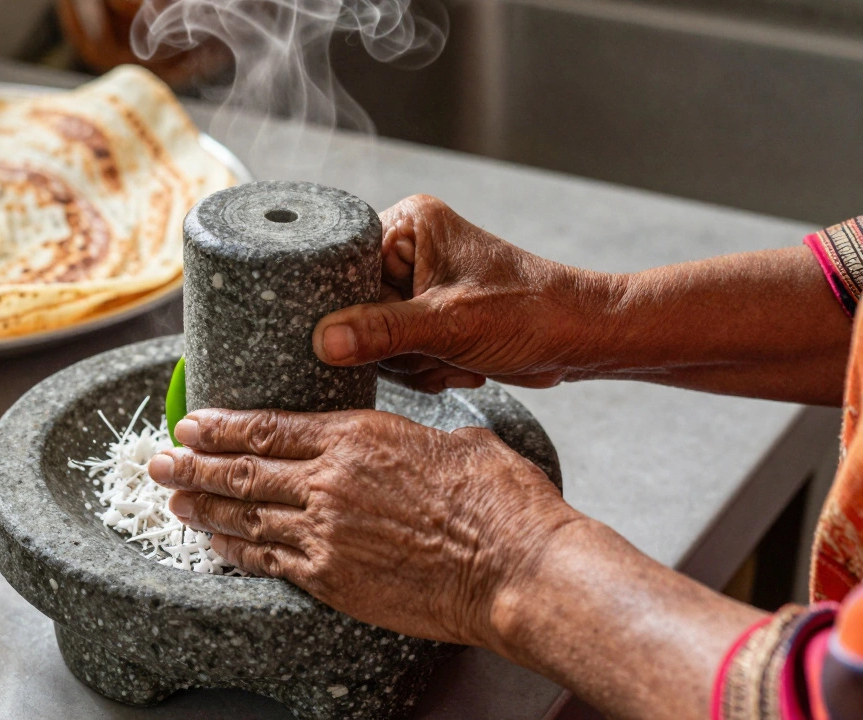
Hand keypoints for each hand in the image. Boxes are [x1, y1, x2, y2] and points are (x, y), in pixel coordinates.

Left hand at [146, 408, 579, 648]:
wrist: (515, 567)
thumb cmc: (499, 502)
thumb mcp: (454, 442)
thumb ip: (412, 438)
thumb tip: (410, 443)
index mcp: (356, 435)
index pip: (268, 428)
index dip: (222, 427)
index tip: (192, 423)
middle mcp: (328, 480)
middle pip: (242, 471)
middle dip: (193, 466)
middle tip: (160, 462)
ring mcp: (325, 532)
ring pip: (244, 516)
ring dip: (202, 508)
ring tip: (174, 501)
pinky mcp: (331, 578)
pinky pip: (267, 561)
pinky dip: (235, 552)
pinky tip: (215, 546)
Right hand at [312, 194, 621, 390]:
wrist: (580, 338)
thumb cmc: (529, 313)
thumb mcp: (447, 324)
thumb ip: (380, 332)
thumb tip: (322, 341)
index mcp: (408, 225)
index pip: (345, 270)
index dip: (356, 310)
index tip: (389, 334)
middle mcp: (408, 250)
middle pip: (356, 311)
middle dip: (395, 345)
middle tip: (434, 348)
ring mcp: (417, 286)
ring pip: (375, 341)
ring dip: (413, 362)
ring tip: (454, 356)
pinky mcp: (427, 317)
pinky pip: (397, 354)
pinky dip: (425, 369)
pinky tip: (459, 364)